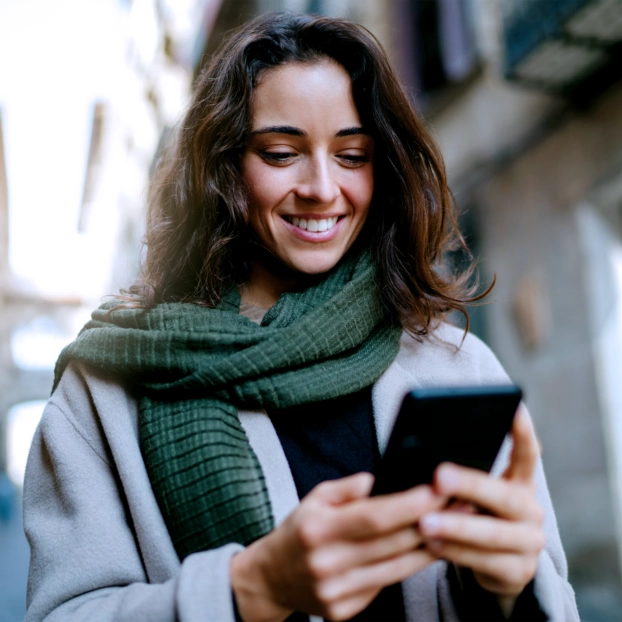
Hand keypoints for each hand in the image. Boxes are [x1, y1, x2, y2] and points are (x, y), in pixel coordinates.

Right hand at [230, 472, 445, 621]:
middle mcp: (328, 563)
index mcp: (319, 529)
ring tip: (454, 526)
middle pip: (392, 544)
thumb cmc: (297, 531)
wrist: (271, 578)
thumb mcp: (313, 497)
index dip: (410, 504)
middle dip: (430, 522)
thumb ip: (346, 488)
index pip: (375, 517)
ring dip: (429, 547)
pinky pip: (386, 585)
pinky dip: (407, 567)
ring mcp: (337, 591)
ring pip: (397, 569)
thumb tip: (376, 480)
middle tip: (458, 504)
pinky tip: (422, 551)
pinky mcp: (345, 611)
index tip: (438, 490)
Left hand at [418, 408, 544, 610]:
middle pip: (503, 495)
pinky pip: (484, 562)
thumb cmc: (474, 515)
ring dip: (455, 527)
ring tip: (423, 522)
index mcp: (521, 483)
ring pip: (492, 533)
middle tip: (439, 476)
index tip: (514, 407)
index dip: (522, 431)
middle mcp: (530, 509)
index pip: (528, 452)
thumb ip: (461, 475)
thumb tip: (423, 457)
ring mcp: (529, 542)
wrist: (496, 566)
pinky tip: (431, 545)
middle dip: (469, 485)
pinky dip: (455, 553)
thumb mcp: (473, 494)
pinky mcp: (518, 572)